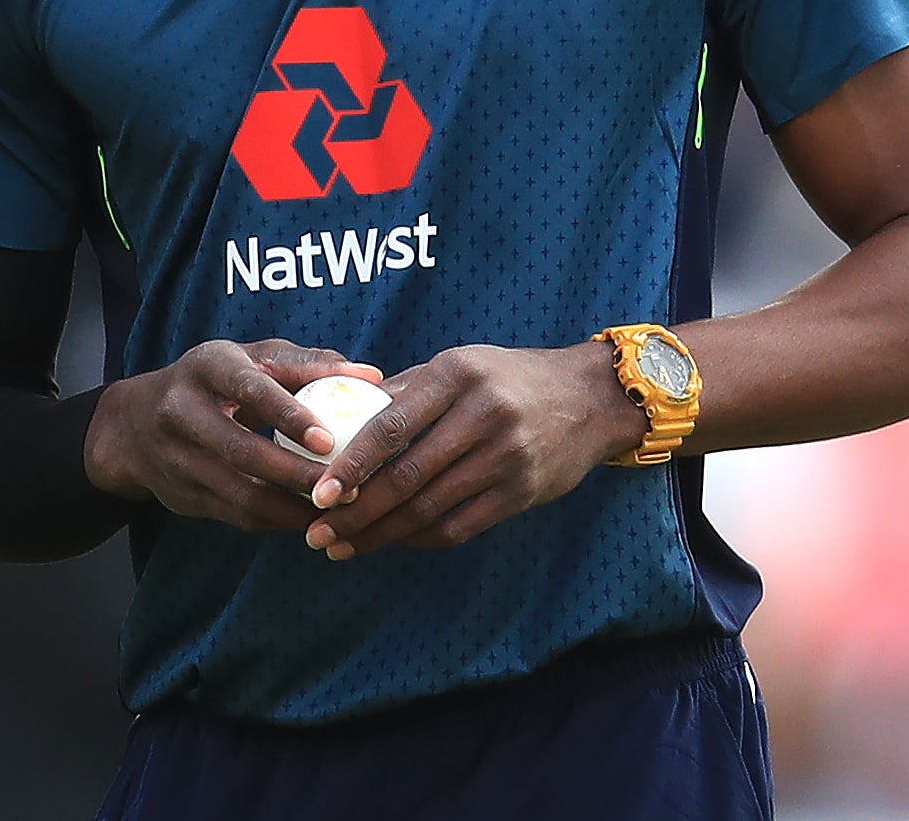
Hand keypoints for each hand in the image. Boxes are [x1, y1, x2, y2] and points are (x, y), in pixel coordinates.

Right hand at [84, 339, 383, 533]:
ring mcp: (176, 458)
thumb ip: (309, 365)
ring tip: (336, 511)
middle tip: (347, 488)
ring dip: (291, 508)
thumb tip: (372, 376)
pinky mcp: (181, 496)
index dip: (288, 415)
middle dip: (297, 475)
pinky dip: (276, 521)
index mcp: (206, 367)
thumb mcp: (250, 360)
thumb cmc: (215, 382)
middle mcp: (182, 411)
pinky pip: (235, 515)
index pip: (249, 389)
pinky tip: (309, 521)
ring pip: (239, 492)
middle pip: (242, 450)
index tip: (329, 438)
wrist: (134, 425)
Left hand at [302, 343, 644, 560]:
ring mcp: (507, 456)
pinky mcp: (524, 491)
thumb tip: (341, 415)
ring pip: (429, 507)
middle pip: (407, 475)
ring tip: (343, 545)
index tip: (318, 491)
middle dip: (356, 511)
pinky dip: (420, 538)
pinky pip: (460, 525)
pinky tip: (392, 542)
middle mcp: (484, 414)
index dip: (351, 462)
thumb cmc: (508, 379)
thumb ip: (407, 390)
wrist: (591, 398)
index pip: (391, 424)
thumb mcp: (461, 365)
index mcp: (457, 374)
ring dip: (380, 533)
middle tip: (317, 531)